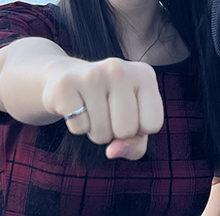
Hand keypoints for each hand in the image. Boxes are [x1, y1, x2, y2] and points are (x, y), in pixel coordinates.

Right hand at [42, 57, 163, 159]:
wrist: (70, 79)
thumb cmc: (110, 106)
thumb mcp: (133, 124)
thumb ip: (134, 147)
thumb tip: (112, 151)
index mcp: (145, 74)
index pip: (153, 124)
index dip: (139, 130)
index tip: (129, 115)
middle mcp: (120, 69)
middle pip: (127, 130)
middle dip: (115, 133)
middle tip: (107, 114)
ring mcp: (92, 74)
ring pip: (102, 133)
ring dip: (96, 132)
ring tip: (92, 110)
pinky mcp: (66, 84)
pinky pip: (79, 128)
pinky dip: (78, 127)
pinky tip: (77, 108)